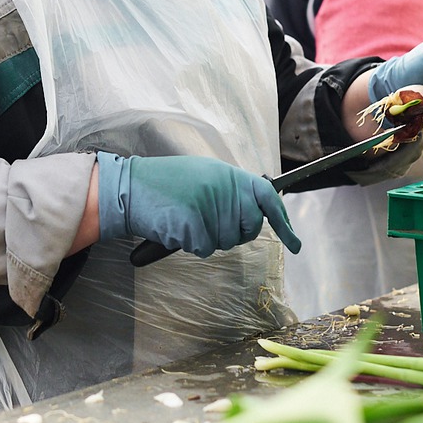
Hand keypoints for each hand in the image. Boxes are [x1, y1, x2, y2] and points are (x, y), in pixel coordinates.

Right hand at [96, 153, 300, 256]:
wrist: (128, 188)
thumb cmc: (163, 184)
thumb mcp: (203, 175)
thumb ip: (229, 189)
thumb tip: (256, 210)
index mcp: (227, 174)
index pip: (266, 195)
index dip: (283, 220)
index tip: (294, 243)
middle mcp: (223, 188)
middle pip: (250, 226)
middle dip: (236, 232)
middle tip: (209, 222)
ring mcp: (210, 208)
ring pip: (227, 241)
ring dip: (208, 238)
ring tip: (187, 218)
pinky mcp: (195, 227)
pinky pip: (205, 249)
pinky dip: (191, 244)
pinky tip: (177, 227)